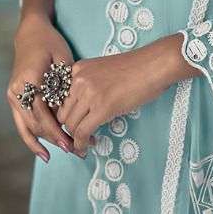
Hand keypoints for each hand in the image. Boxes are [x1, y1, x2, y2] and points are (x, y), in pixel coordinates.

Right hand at [7, 14, 95, 161]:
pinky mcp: (13, 100)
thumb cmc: (50, 44)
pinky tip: (44, 153)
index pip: (43, 113)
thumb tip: (71, 113)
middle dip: (55, 139)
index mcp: (29, 79)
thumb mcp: (62, 60)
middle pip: (35, 124)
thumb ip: (64, 86)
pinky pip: (22, 124)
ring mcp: (12, 96)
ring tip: (66, 150)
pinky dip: (31, 139)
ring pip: (28, 127)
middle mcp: (16, 91)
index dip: (57, 130)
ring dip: (46, 141)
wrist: (30, 34)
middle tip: (76, 149)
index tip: (72, 142)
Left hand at [55, 47, 174, 154]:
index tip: (74, 125)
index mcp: (77, 69)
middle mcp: (78, 80)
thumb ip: (89, 85)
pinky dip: (81, 144)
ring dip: (76, 138)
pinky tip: (86, 148)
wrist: (154, 65)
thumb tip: (83, 109)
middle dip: (69, 129)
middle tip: (80, 137)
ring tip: (87, 142)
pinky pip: (82, 132)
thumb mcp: (103, 71)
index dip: (66, 116)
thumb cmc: (136, 68)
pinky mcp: (101, 107)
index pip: (59, 99)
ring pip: (70, 125)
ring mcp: (89, 93)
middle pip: (62, 114)